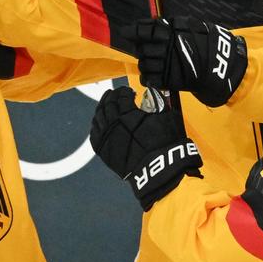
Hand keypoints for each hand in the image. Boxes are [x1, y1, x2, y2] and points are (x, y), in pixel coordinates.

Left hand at [90, 86, 201, 209]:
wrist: (160, 170)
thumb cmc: (166, 144)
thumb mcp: (167, 116)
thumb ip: (159, 102)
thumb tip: (154, 92)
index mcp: (127, 113)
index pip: (121, 96)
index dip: (125, 91)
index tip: (130, 91)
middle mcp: (113, 124)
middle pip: (107, 104)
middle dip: (111, 96)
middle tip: (115, 93)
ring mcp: (106, 138)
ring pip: (98, 118)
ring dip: (102, 108)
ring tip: (106, 105)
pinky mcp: (104, 151)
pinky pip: (94, 134)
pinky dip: (96, 126)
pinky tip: (100, 122)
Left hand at [127, 17, 247, 106]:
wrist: (220, 66)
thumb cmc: (206, 43)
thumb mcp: (189, 26)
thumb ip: (168, 26)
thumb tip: (147, 26)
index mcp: (170, 31)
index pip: (144, 30)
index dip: (133, 31)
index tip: (126, 32)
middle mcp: (165, 47)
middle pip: (141, 49)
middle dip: (142, 50)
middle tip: (148, 50)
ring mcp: (166, 65)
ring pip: (143, 65)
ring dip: (146, 64)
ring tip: (154, 64)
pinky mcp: (168, 80)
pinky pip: (148, 79)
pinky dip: (148, 77)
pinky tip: (154, 75)